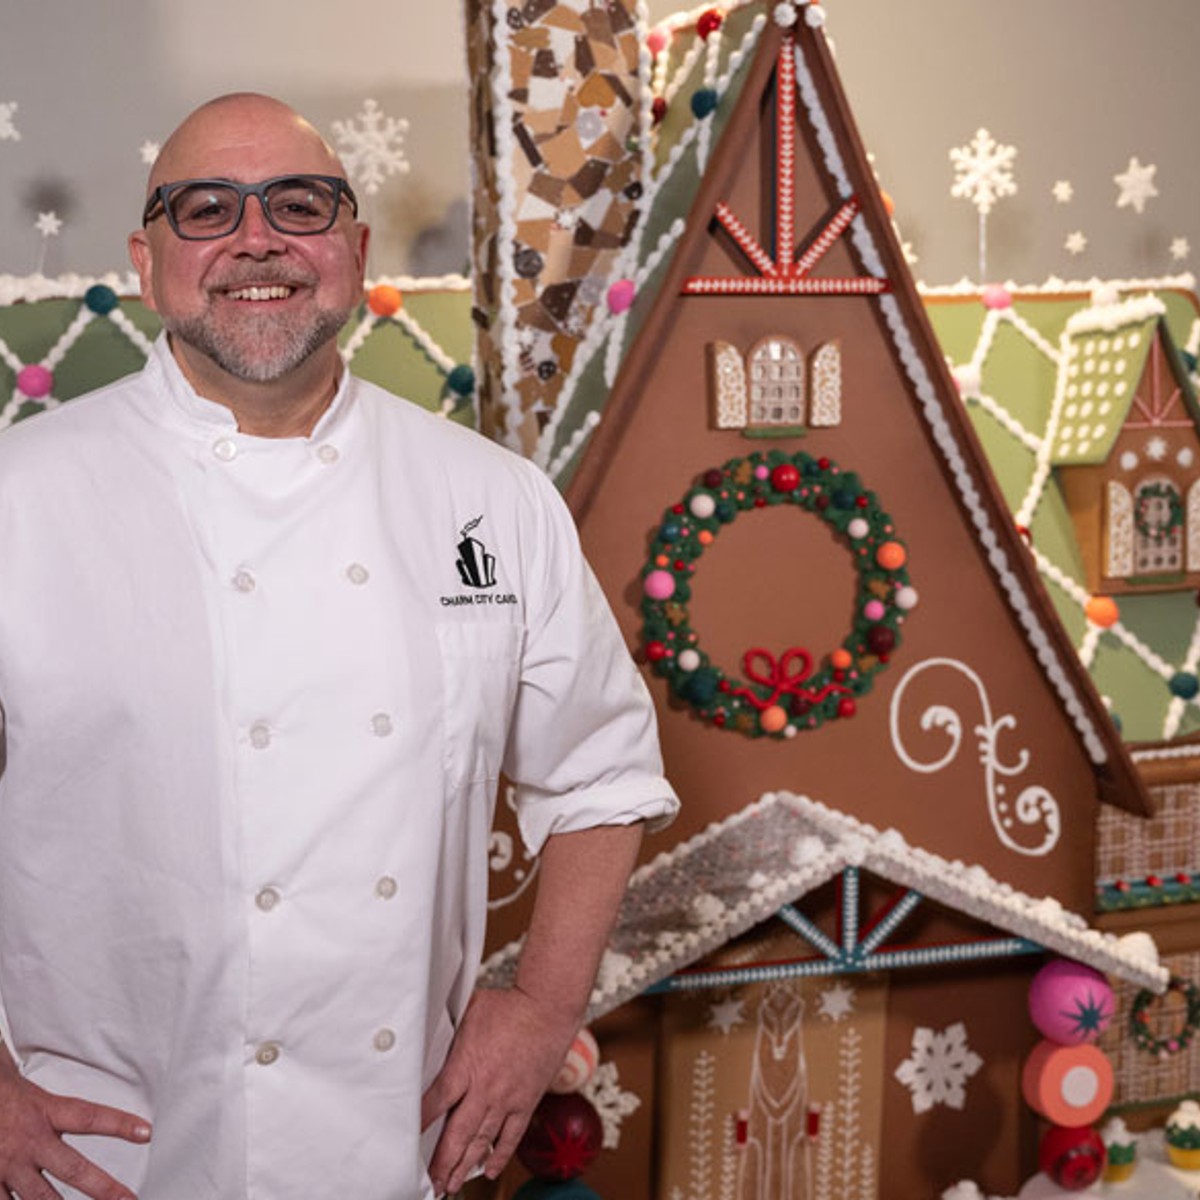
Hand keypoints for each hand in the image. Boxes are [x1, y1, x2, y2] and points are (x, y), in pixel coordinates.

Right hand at [0, 1066, 150, 1199]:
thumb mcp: (14, 1075)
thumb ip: (37, 1079)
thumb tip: (42, 1050)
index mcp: (41, 1110)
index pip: (90, 1116)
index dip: (120, 1124)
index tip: (147, 1132)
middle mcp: (28, 1142)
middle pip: (73, 1170)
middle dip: (103, 1189)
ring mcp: (6, 1166)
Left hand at [421, 987, 578, 1197]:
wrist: (548, 1009)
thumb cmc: (510, 1005)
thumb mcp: (469, 1011)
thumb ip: (450, 1031)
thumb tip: (428, 1030)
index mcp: (466, 1065)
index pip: (436, 1102)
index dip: (419, 1122)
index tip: (405, 1140)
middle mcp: (485, 1088)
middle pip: (457, 1134)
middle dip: (442, 1162)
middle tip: (431, 1184)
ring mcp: (507, 1099)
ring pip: (482, 1142)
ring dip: (465, 1167)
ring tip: (452, 1185)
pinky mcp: (526, 1102)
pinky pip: (512, 1136)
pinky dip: (500, 1155)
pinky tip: (491, 1170)